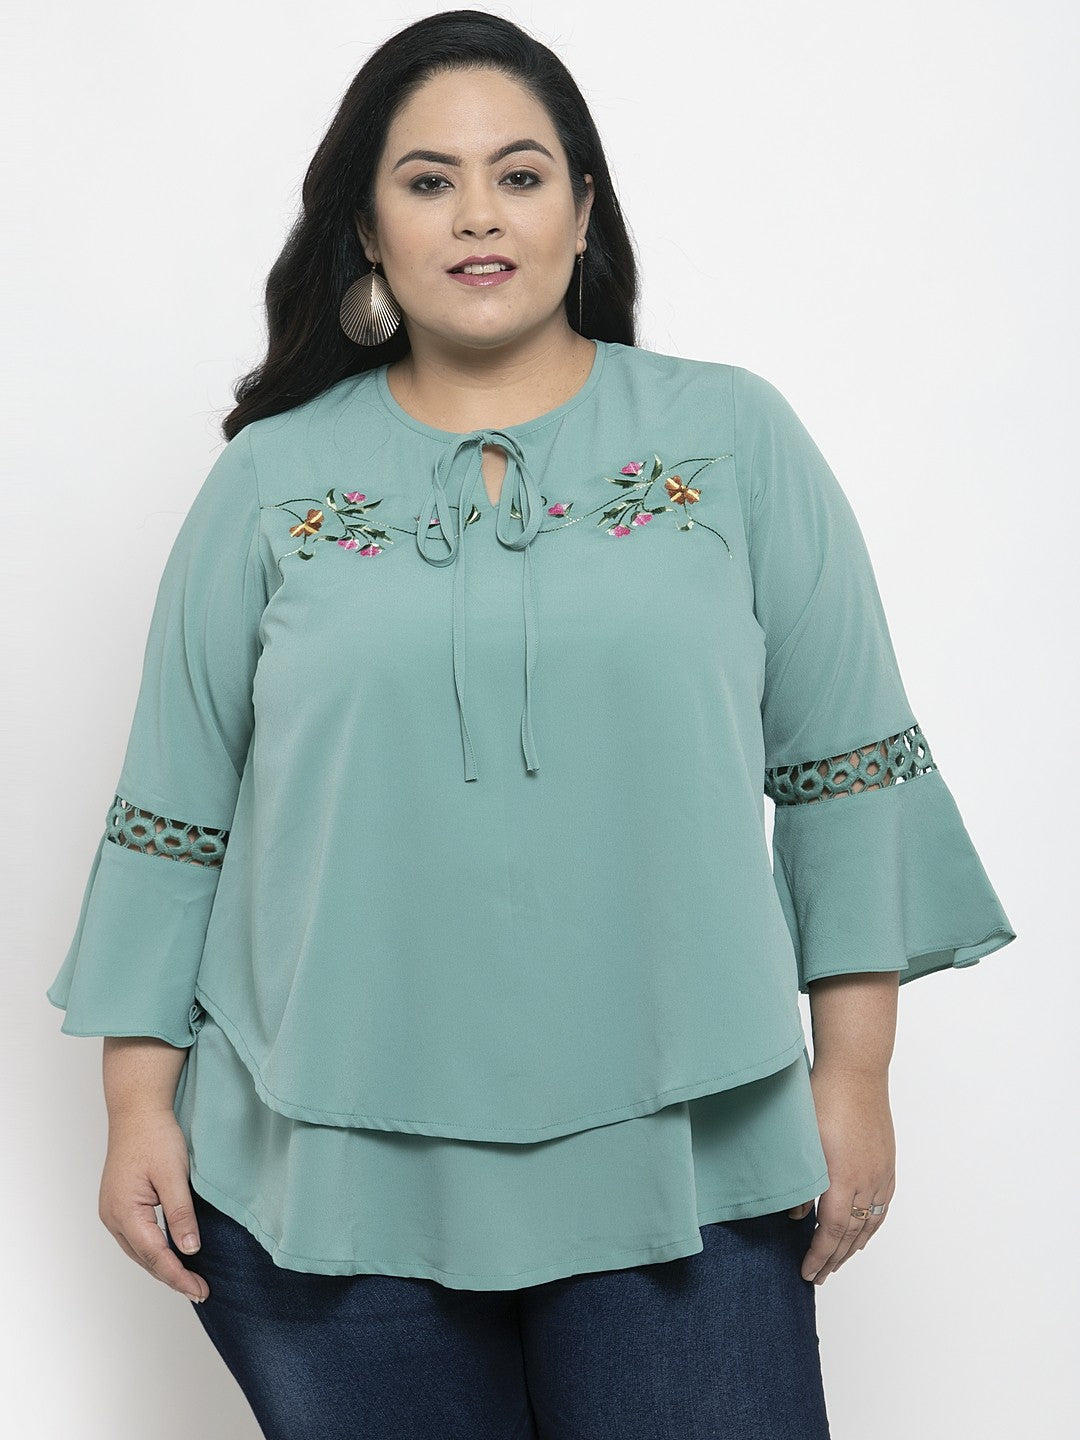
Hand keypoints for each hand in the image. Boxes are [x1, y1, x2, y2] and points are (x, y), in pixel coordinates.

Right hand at [99, 1107, 208, 1303]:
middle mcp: (113, 1218)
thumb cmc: (155, 1137)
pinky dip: (154, 1251)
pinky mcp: (119, 1205)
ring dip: (163, 1266)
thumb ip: (181, 1214)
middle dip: (172, 1277)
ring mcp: (112, 1212)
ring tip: (188, 1280)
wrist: (137, 1111)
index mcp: (124, 1212)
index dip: (179, 1276)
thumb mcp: (174, 1175)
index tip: (200, 1290)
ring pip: (139, 1251)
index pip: (155, 1256)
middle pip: (144, 1259)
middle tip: (200, 1291)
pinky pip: (136, 1238)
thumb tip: (189, 1250)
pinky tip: (171, 1254)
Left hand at [786, 1062, 895, 1285]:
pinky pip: (883, 1205)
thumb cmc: (823, 1098)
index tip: (807, 1272)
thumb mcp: (802, 1141)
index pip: (830, 1231)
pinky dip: (871, 1225)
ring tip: (838, 1262)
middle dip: (834, 1258)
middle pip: (851, 1233)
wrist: (855, 1070)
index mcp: (843, 1178)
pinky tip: (863, 1232)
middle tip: (819, 1276)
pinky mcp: (887, 1162)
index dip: (818, 1255)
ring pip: (870, 1222)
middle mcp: (867, 1180)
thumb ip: (798, 1182)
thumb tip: (794, 1215)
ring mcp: (881, 1172)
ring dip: (853, 1246)